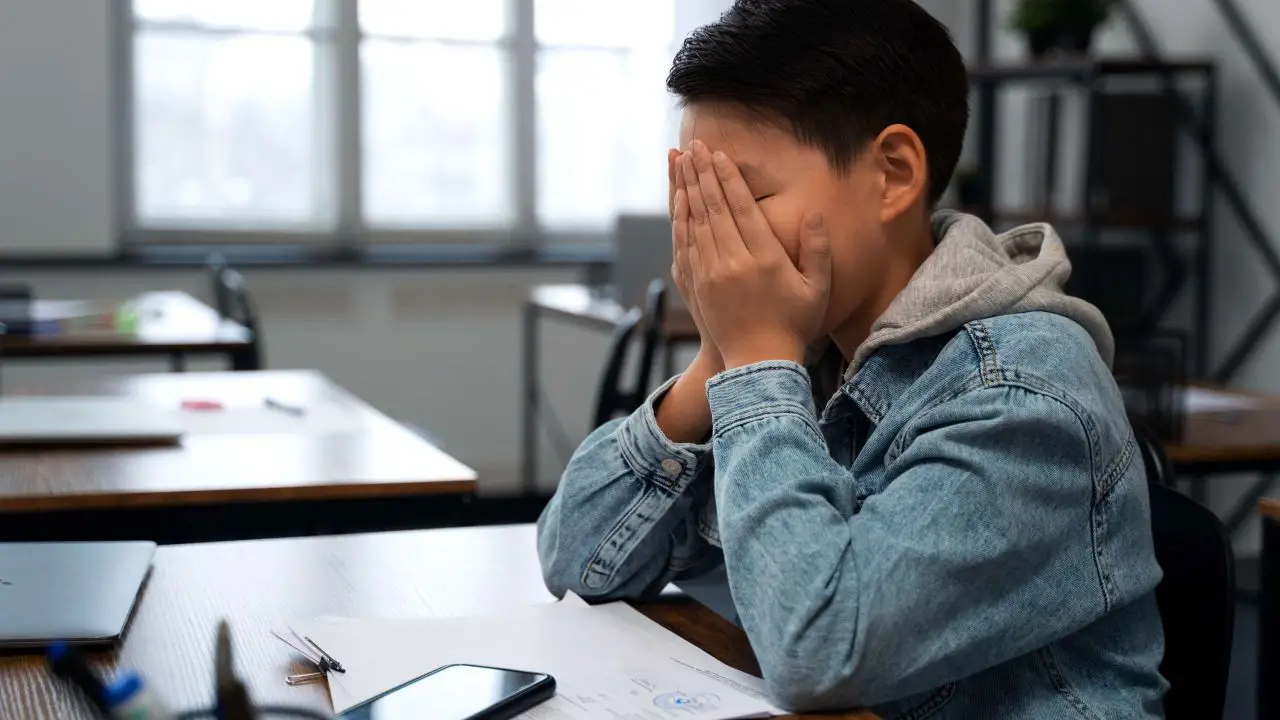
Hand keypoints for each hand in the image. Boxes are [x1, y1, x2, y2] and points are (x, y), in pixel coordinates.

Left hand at [679, 140, 830, 368]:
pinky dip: (681, 219)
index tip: (719, 154)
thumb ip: (818, 250)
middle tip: (696, 146)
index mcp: (765, 259)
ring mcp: (710, 274)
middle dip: (704, 174)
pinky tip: (679, 200)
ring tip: (683, 162)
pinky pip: (685, 244)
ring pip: (696, 222)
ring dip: (689, 189)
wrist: (758, 364)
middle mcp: (733, 263)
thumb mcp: (817, 289)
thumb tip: (814, 214)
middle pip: (714, 208)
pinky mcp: (696, 286)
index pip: (742, 208)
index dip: (729, 178)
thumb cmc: (793, 326)